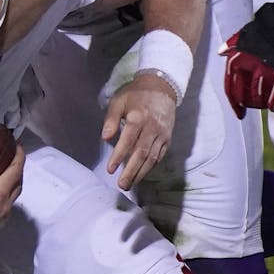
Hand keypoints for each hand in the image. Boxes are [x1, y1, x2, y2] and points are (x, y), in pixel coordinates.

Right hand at [0, 140, 24, 253]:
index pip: (16, 170)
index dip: (19, 157)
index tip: (19, 147)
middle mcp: (5, 205)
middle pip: (18, 185)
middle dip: (17, 172)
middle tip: (11, 162)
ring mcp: (2, 218)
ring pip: (12, 199)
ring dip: (10, 187)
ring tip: (1, 179)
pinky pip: (5, 210)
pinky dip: (3, 201)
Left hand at [102, 74, 176, 189]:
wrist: (162, 88)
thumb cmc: (135, 95)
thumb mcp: (119, 101)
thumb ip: (111, 119)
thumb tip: (105, 138)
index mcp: (138, 117)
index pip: (128, 140)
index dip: (119, 156)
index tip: (110, 170)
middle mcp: (152, 127)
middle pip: (142, 153)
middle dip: (131, 171)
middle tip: (122, 185)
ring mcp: (162, 134)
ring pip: (152, 157)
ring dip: (141, 173)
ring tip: (130, 184)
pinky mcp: (168, 138)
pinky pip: (160, 155)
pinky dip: (151, 167)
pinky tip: (142, 174)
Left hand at [220, 29, 273, 118]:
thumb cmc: (267, 32)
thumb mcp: (245, 35)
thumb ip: (232, 44)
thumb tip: (221, 51)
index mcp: (237, 61)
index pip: (230, 88)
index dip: (234, 104)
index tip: (239, 114)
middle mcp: (249, 70)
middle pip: (244, 98)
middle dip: (249, 105)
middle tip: (256, 106)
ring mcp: (266, 76)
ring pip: (260, 100)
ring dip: (263, 104)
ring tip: (268, 102)